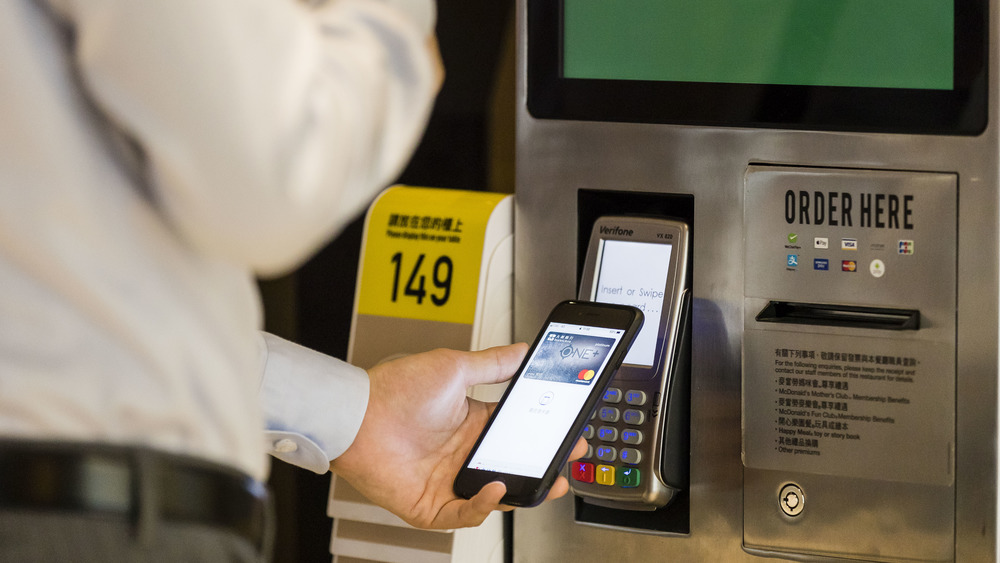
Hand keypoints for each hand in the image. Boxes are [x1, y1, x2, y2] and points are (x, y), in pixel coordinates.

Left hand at [330, 344, 586, 528]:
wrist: (356, 413)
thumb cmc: (394, 388)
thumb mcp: (453, 368)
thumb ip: (493, 363)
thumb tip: (523, 349)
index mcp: (471, 423)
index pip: (517, 433)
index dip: (544, 436)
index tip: (569, 431)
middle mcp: (462, 454)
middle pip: (513, 467)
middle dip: (544, 468)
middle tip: (569, 460)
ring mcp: (447, 480)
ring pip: (495, 495)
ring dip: (523, 491)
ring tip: (548, 483)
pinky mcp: (430, 504)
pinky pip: (464, 512)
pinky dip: (483, 505)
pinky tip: (496, 487)